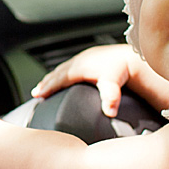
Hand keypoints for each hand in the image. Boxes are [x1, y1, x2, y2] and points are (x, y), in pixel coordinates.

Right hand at [30, 43, 167, 115]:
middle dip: (46, 82)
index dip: (49, 87)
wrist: (133, 56)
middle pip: (58, 72)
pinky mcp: (90, 58)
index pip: (60, 78)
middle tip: (36, 93)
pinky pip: (71, 66)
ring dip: (53, 77)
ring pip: (63, 69)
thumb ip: (111, 97)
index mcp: (80, 67)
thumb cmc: (122, 69)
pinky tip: (64, 78)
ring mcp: (84, 58)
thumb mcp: (114, 83)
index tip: (38, 96)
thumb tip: (109, 112)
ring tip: (44, 86)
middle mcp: (80, 60)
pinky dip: (62, 73)